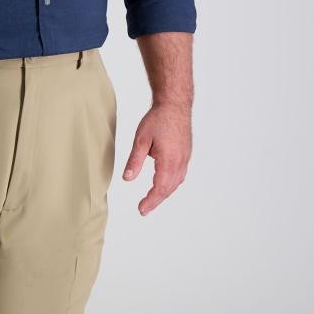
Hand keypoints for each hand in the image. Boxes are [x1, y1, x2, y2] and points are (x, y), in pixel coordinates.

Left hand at [122, 101, 191, 215]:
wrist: (175, 104)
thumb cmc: (158, 119)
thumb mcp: (141, 140)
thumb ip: (135, 161)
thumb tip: (127, 179)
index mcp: (168, 161)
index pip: (160, 188)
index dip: (151, 201)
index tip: (141, 210)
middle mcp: (180, 162)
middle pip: (168, 189)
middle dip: (156, 200)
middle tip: (143, 209)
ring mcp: (185, 158)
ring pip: (176, 183)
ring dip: (164, 193)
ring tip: (152, 199)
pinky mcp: (186, 154)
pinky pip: (180, 175)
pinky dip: (171, 183)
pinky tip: (164, 184)